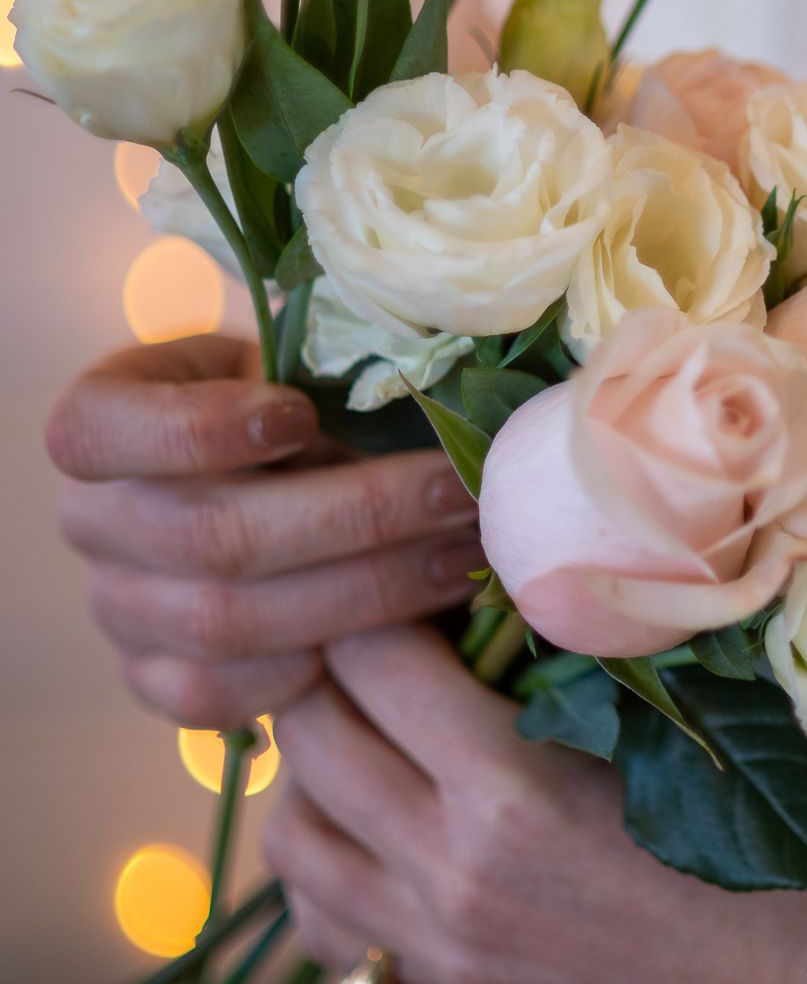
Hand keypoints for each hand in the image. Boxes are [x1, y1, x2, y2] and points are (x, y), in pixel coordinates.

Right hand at [47, 335, 481, 728]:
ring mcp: (116, 607)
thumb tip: (440, 414)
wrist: (276, 483)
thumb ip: (332, 383)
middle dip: (356, 518)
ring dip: (365, 593)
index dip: (197, 429)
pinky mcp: (152, 677)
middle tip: (457, 496)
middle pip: (209, 536)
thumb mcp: (300, 365)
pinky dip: (308, 671)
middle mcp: (91, 519)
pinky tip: (393, 634)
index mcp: (101, 420)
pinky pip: (216, 696)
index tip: (298, 414)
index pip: (98, 430)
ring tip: (461, 560)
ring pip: (228, 621)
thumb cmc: (298, 403)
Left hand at [267, 627, 806, 983]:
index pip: (370, 658)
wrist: (770, 967)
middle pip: (308, 734)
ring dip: (310, 766)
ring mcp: (431, 936)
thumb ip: (565, 651)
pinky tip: (375, 825)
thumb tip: (484, 566)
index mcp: (510, 793)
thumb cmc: (737, 822)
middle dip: (324, 664)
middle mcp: (449, 869)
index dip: (373, 598)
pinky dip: (328, 860)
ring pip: (291, 831)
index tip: (402, 574)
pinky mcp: (433, 977)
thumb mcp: (657, 723)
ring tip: (362, 724)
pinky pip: (323, 912)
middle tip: (372, 630)